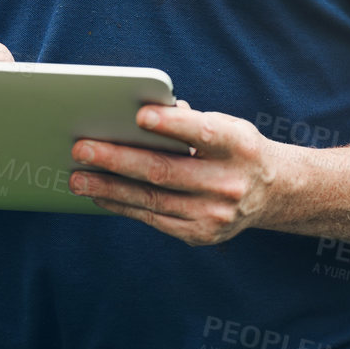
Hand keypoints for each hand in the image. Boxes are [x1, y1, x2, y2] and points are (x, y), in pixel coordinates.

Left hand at [68, 101, 292, 245]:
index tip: (139, 115)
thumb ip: (189, 120)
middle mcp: (228, 183)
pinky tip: (99, 194)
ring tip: (76, 177)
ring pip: (152, 199)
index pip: (203, 133)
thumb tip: (140, 113)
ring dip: (109, 188)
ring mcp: (215, 214)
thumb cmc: (235, 149)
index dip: (172, 125)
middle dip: (118, 160)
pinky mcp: (201, 234)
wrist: (273, 193)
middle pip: (165, 171)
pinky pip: (153, 219)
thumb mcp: (226, 126)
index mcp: (238, 146)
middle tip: (81, 149)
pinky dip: (122, 205)